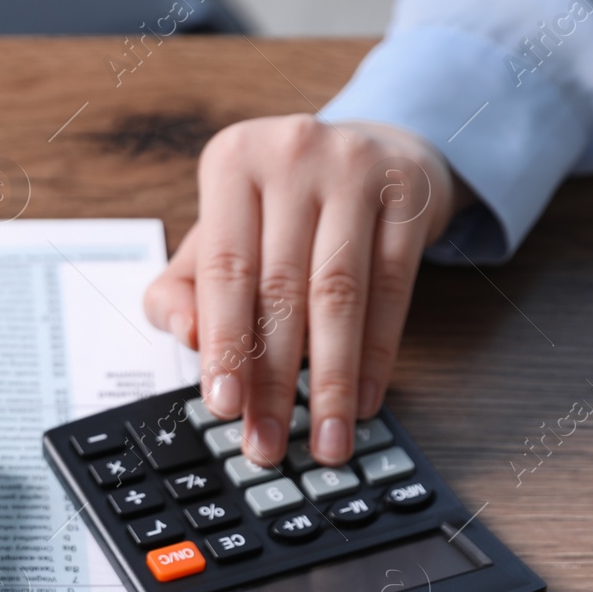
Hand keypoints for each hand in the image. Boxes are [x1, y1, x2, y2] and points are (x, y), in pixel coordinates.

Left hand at [144, 116, 464, 466]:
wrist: (367, 148)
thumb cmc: (276, 206)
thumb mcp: (218, 233)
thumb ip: (182, 289)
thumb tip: (188, 338)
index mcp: (231, 161)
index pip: (225, 270)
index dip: (223, 345)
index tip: (224, 408)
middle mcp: (292, 154)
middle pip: (281, 289)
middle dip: (273, 380)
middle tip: (268, 443)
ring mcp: (356, 168)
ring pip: (339, 295)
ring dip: (329, 380)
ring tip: (324, 440)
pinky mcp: (410, 192)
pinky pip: (393, 289)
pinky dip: (376, 354)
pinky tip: (361, 401)